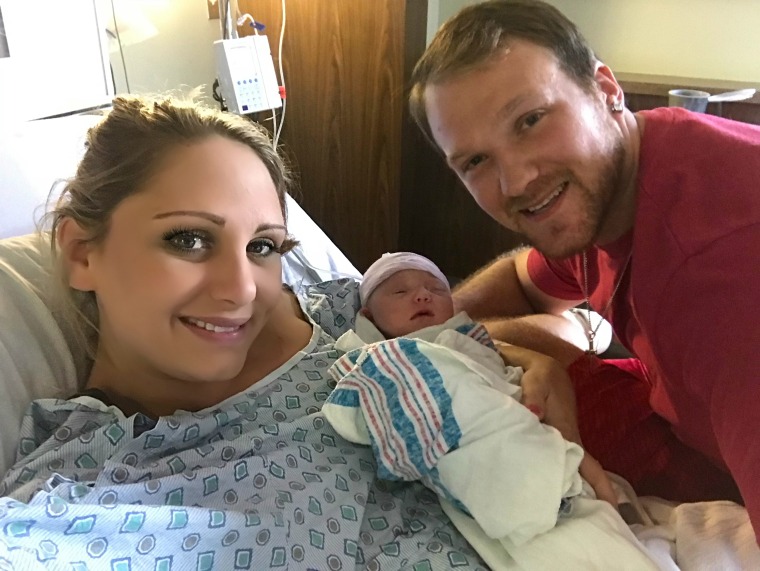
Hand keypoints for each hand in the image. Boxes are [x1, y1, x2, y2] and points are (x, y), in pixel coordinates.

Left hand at [495, 342, 617, 505]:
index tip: (613, 511)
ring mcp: (557, 438)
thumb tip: (534, 415)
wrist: (533, 360)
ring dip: (566, 489)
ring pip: (564, 468)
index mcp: (566, 429)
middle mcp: (565, 438)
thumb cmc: (536, 369)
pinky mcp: (546, 435)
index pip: (588, 463)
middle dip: (585, 498)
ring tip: (557, 519)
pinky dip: (550, 473)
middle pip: (578, 473)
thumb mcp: (536, 375)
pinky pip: (552, 459)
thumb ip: (533, 394)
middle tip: (582, 527)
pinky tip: (541, 489)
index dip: (601, 486)